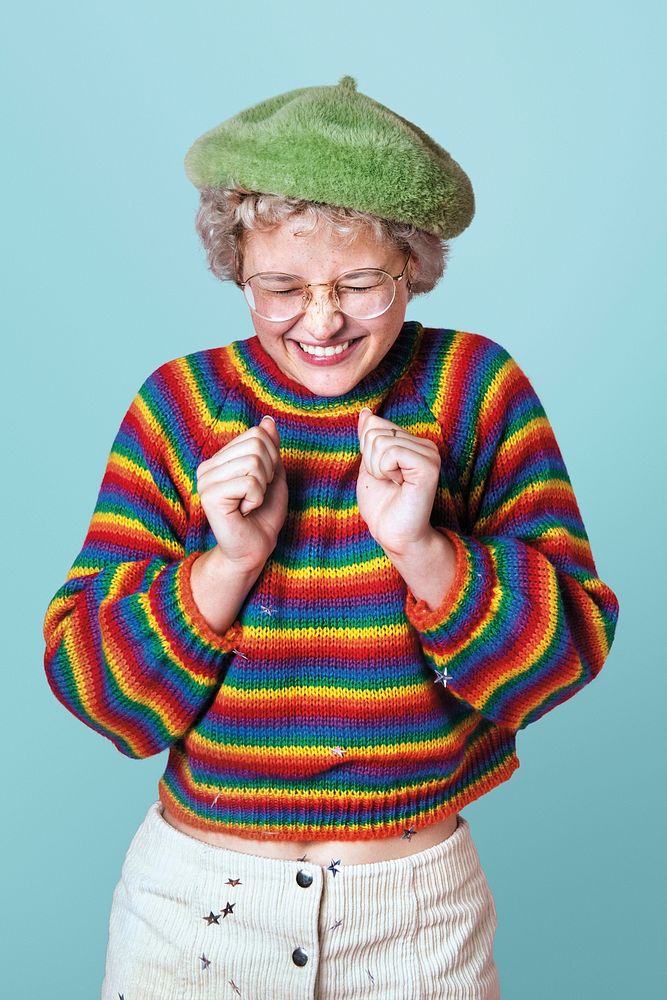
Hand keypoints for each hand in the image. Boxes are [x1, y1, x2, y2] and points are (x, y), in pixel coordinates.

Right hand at [196, 416, 287, 572]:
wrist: (254, 548)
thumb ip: (270, 448)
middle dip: (268, 471)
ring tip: (249, 503)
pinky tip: (244, 512)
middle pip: (256, 444)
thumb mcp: (273, 475)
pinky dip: (256, 499)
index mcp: (220, 459)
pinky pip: (249, 483)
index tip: (263, 482)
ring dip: (262, 487)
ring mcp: (205, 480)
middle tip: (256, 494)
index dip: (272, 458)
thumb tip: (268, 420)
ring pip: (253, 462)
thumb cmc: (263, 515)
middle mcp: (208, 466)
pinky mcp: (209, 496)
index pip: (256, 434)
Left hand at [356, 408, 440, 557]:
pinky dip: (385, 470)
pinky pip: (392, 452)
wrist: (392, 534)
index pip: (375, 424)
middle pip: (375, 432)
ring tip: (393, 484)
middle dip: (371, 460)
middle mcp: (425, 445)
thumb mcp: (369, 465)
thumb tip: (366, 413)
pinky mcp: (429, 466)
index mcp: (412, 443)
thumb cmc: (382, 505)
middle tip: (388, 482)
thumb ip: (368, 438)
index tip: (382, 474)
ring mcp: (429, 454)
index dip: (367, 451)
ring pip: (381, 442)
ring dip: (378, 468)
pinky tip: (398, 484)